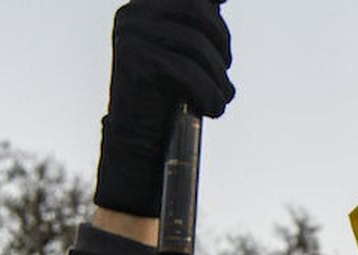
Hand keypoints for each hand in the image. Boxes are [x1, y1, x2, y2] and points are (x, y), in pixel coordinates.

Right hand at [96, 0, 234, 216]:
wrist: (139, 138)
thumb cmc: (169, 98)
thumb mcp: (187, 56)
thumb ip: (199, 28)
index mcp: (145, 7)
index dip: (216, 7)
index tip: (227, 12)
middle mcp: (134, 14)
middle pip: (197, 11)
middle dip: (222, 45)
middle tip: (224, 78)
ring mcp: (130, 33)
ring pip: (195, 43)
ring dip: (218, 77)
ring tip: (222, 99)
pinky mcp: (132, 58)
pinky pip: (185, 69)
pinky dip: (208, 92)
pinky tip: (213, 109)